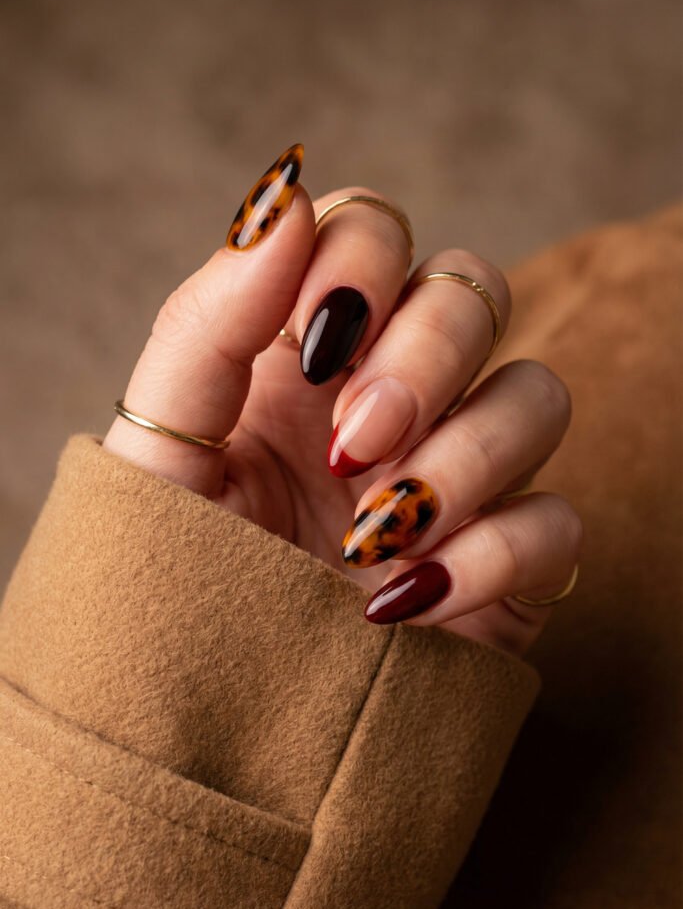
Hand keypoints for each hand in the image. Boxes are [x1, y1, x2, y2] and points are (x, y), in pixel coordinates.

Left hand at [103, 144, 581, 656]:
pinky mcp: (507, 562)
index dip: (362, 261)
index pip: (375, 229)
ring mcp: (460, 474)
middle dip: (424, 359)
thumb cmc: (172, 571)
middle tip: (351, 447)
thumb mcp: (161, 444)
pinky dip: (489, 558)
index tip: (315, 346)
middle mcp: (395, 394)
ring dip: (462, 458)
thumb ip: (209, 319)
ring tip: (370, 533)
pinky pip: (558, 522)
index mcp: (307, 350)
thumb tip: (285, 197)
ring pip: (537, 395)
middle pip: (474, 290)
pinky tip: (400, 605)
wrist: (206, 711)